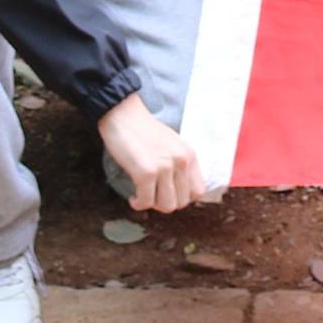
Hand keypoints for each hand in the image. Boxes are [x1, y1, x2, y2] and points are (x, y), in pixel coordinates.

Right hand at [99, 97, 205, 213]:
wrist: (124, 116)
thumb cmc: (144, 131)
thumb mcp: (172, 146)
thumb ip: (178, 164)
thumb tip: (177, 190)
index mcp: (190, 155)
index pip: (198, 191)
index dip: (183, 198)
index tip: (168, 194)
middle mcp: (182, 161)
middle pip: (182, 202)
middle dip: (165, 203)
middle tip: (152, 195)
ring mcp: (165, 167)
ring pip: (167, 206)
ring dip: (153, 205)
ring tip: (143, 196)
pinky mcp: (146, 172)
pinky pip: (146, 202)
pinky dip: (138, 204)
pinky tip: (133, 196)